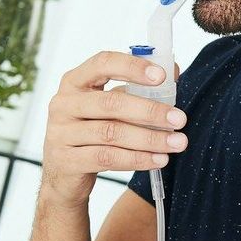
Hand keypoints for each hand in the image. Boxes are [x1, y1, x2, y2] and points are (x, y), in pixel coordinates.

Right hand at [40, 51, 186, 207]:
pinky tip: (157, 160)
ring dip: (149, 138)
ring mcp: (60, 133)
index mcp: (74, 82)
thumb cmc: (91, 134)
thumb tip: (173, 69)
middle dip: (150, 110)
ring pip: (111, 133)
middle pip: (110, 103)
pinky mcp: (66, 161)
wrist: (64, 176)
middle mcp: (63, 104)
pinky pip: (107, 158)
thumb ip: (136, 88)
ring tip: (176, 143)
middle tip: (179, 119)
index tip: (162, 76)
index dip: (133, 67)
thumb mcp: (110, 108)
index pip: (102, 64)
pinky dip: (137, 159)